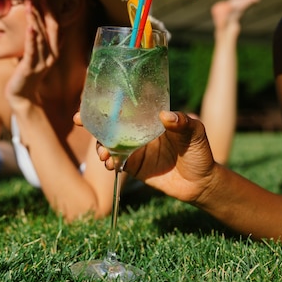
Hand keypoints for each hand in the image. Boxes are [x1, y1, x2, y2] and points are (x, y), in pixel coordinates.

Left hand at [5, 0, 58, 105]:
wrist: (21, 96)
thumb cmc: (26, 74)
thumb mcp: (34, 55)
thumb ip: (37, 42)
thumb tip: (34, 26)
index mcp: (53, 52)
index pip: (56, 29)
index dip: (52, 14)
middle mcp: (51, 56)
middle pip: (51, 31)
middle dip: (45, 13)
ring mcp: (41, 63)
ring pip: (41, 38)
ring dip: (35, 21)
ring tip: (31, 6)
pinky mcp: (29, 68)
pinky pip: (32, 51)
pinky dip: (31, 39)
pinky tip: (30, 28)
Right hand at [93, 111, 217, 203]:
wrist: (201, 183)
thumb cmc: (200, 152)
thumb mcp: (195, 132)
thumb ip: (182, 122)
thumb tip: (166, 115)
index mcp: (149, 119)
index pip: (126, 107)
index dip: (108, 103)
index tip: (92, 99)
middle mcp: (138, 132)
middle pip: (110, 124)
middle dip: (93, 122)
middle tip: (80, 120)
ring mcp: (134, 150)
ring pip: (109, 143)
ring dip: (100, 145)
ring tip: (103, 152)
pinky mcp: (133, 167)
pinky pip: (115, 162)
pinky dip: (109, 162)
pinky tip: (110, 164)